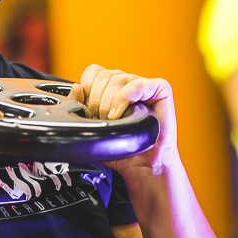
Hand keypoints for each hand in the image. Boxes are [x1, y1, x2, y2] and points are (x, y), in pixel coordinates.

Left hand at [69, 64, 180, 179]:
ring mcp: (144, 84)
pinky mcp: (160, 89)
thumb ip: (80, 106)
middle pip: (103, 75)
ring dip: (110, 103)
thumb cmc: (123, 148)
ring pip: (117, 79)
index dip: (87, 88)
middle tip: (102, 119)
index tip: (88, 109)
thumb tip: (76, 87)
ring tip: (114, 120)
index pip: (94, 71)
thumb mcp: (92, 127)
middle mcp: (128, 82)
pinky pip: (136, 84)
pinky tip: (123, 114)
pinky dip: (124, 99)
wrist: (144, 165)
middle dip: (97, 100)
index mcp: (113, 87)